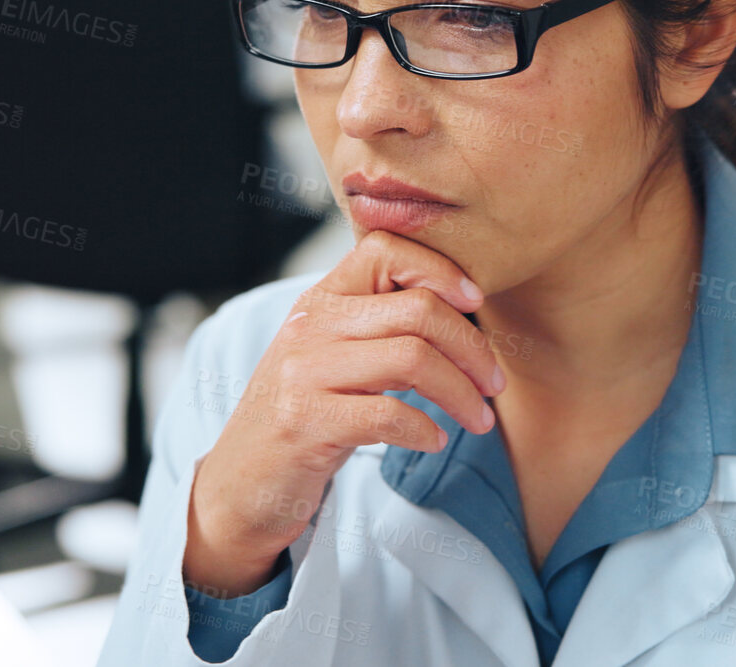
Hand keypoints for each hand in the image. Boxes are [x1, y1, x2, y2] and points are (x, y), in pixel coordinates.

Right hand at [182, 229, 501, 596]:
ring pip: (413, 358)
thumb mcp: (336, 359)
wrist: (240, 485)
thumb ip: (382, 328)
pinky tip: (435, 441)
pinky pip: (388, 415)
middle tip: (495, 384)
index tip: (477, 306)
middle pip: (418, 309)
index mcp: (320, 300)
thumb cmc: (305, 418)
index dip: (442, 270)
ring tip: (481, 419)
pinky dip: (425, 430)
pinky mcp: (305, 423)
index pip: (386, 249)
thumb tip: (465, 312)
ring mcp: (303, 373)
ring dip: (462, 393)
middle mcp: (309, 325)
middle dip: (473, 348)